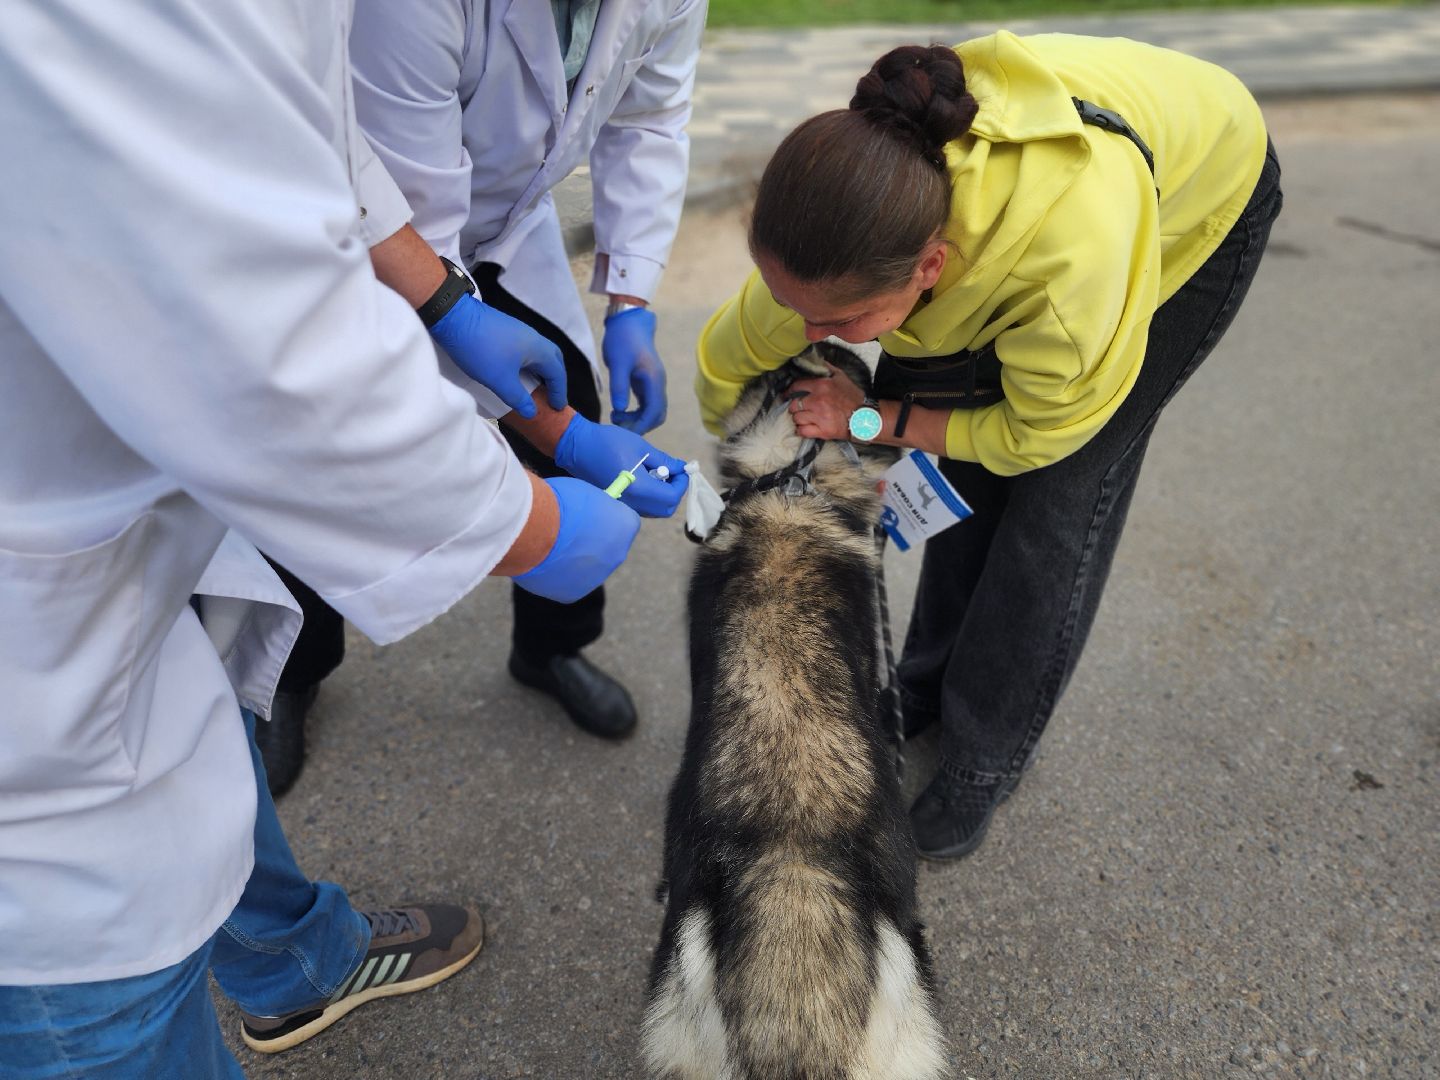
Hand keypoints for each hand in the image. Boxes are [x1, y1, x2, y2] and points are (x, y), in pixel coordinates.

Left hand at [429, 292, 566, 418]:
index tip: (558, 408)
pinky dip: (527, 364)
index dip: (559, 392)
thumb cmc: (481, 349)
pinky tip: (515, 372)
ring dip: (540, 370)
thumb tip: (531, 412)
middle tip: (551, 395)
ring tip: (534, 387)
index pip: (557, 372)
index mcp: (537, 348)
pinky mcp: (505, 329)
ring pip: (538, 353)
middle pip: (553, 358)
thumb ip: (518, 398)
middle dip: (554, 379)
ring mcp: (518, 331)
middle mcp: (532, 337)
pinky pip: (525, 349)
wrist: (454, 317)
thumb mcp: (500, 380)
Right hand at [512, 478, 639, 602]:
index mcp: (626, 524)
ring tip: (547, 546)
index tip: (587, 512)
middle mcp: (618, 554)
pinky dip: (554, 573)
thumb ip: (594, 506)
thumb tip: (590, 511)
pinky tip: (539, 561)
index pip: (623, 521)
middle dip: (590, 541)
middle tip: (565, 531)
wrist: (534, 529)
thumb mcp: (584, 491)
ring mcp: (596, 577)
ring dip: (572, 559)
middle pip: (606, 548)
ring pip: (585, 568)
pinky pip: (564, 582)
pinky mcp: (572, 593)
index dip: (603, 516)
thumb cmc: (558, 501)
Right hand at [553, 414, 688, 517]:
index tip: (682, 470)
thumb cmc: (609, 442)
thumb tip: (682, 468)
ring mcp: (622, 506)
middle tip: (673, 474)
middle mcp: (632, 504)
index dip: (682, 484)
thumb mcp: (642, 448)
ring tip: (657, 474)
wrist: (577, 447)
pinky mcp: (616, 504)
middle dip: (674, 493)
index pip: (672, 497)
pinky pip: (641, 507)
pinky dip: (649, 497)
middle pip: (665, 509)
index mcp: (640, 490)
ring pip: (653, 510)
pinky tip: (644, 479)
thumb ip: (664, 461)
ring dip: (662, 496)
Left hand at [602, 306, 666, 432]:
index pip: (654, 412)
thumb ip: (619, 386)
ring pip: (652, 412)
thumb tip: (620, 410)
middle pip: (657, 415)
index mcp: (654, 380)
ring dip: (637, 420)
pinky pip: (646, 405)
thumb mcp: (617, 363)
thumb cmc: (623, 339)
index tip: (625, 433)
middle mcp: (658, 384)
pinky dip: (635, 413)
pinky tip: (620, 411)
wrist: (629, 322)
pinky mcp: (646, 383)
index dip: (641, 426)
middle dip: (640, 425)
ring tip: (615, 416)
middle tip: (617, 425)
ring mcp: (653, 384)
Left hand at [788, 362, 865, 440]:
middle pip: (794, 405)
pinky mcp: (823, 431)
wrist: (865, 416)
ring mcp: (820, 417)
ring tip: (804, 417)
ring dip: (798, 418)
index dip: (790, 391)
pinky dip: (801, 430)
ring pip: (796, 418)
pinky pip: (802, 431)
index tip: (788, 394)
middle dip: (794, 406)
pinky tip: (805, 427)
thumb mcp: (841, 377)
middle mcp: (818, 401)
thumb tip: (814, 361)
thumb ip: (826, 368)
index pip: (797, 386)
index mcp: (821, 386)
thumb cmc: (853, 396)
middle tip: (798, 407)